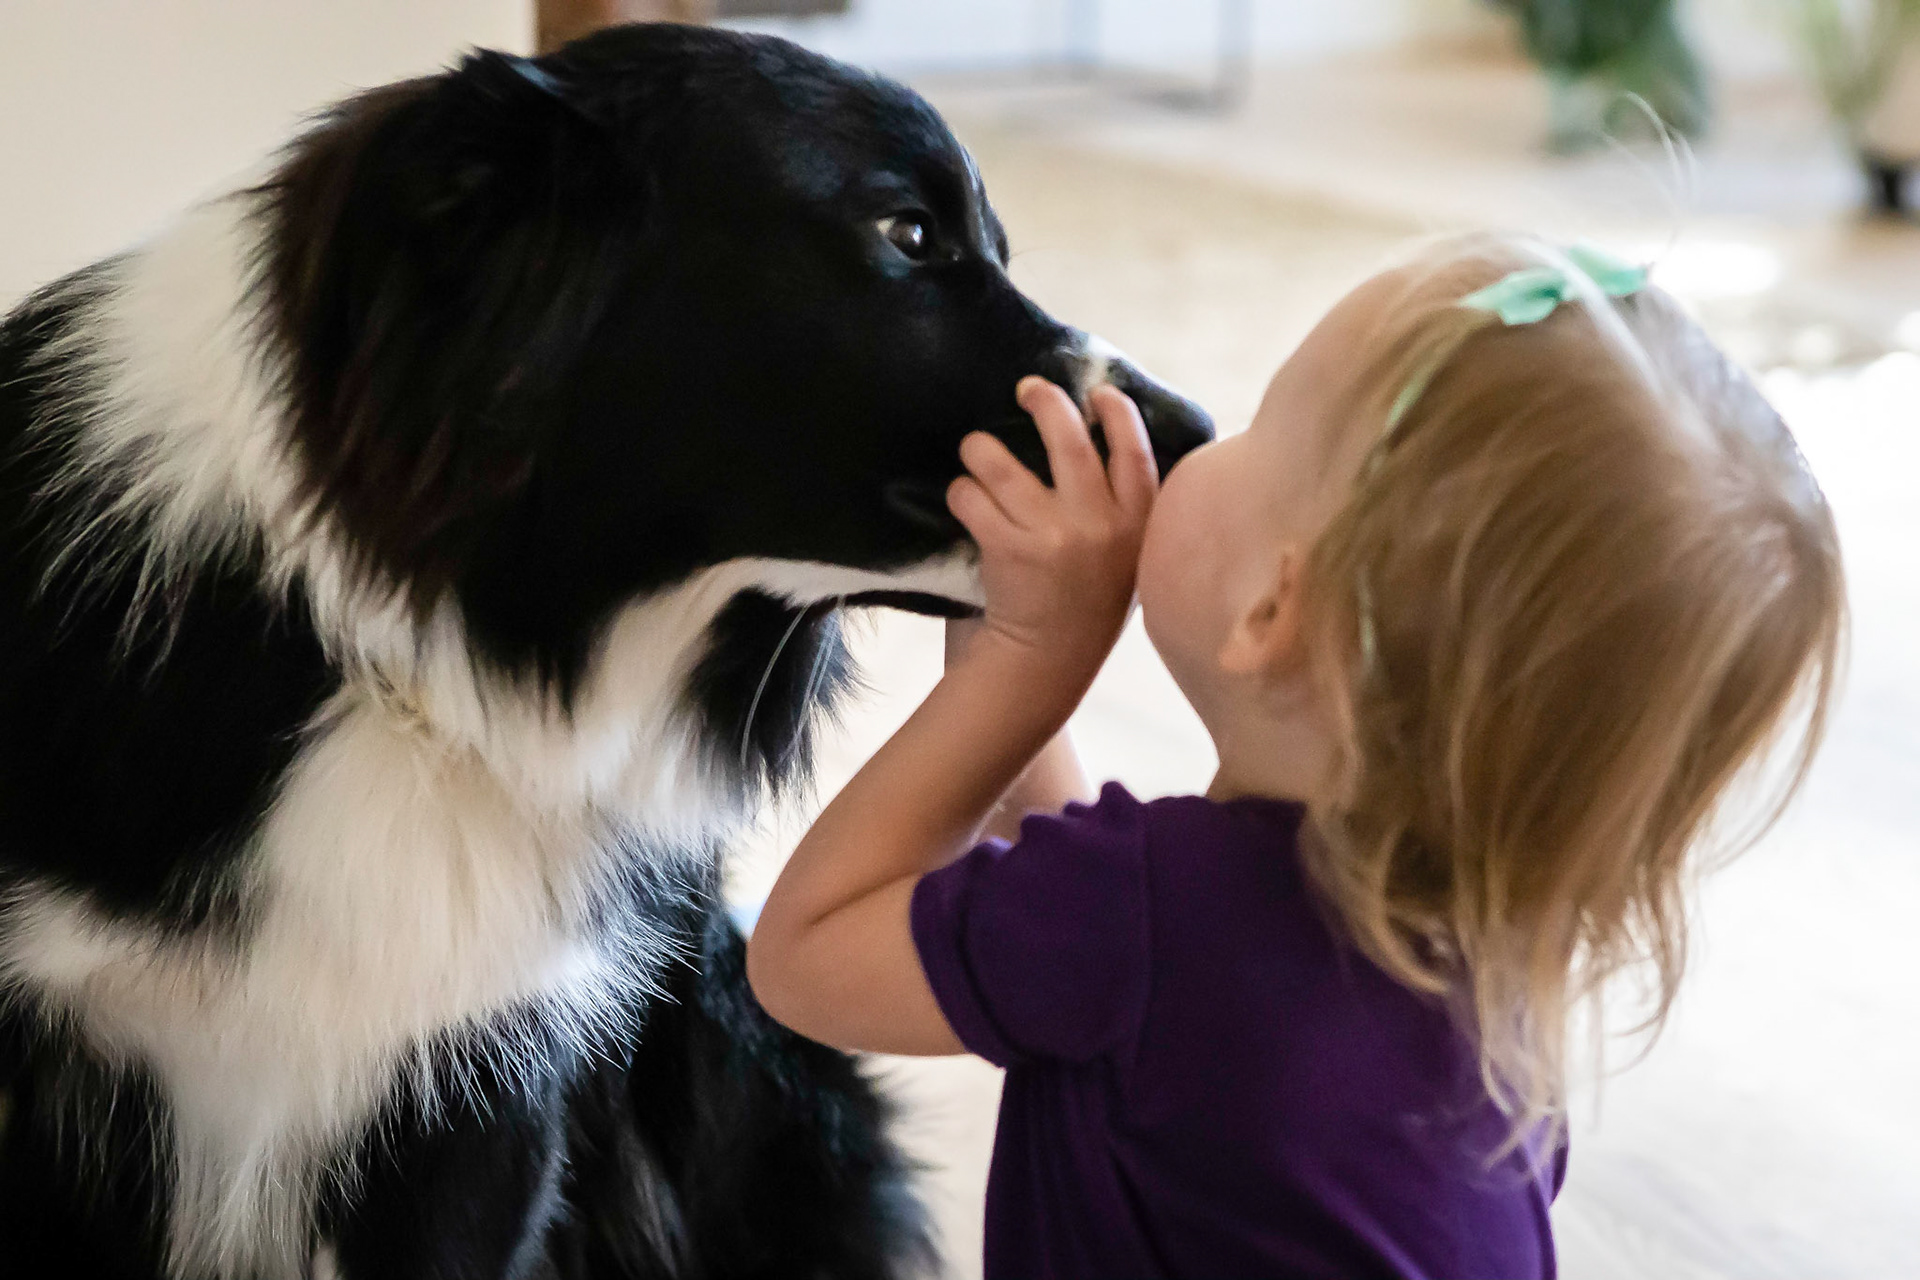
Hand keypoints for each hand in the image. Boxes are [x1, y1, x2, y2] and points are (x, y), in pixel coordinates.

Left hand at [946, 377, 1157, 683]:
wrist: (1042, 670)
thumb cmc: (1079, 612)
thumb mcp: (1120, 563)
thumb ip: (1115, 513)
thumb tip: (1090, 442)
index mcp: (1137, 528)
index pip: (1136, 454)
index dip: (1119, 416)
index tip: (1100, 391)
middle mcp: (1102, 526)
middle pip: (1071, 441)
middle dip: (1046, 404)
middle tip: (1027, 388)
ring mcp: (1055, 536)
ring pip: (1005, 463)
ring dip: (981, 449)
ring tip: (974, 451)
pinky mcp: (1009, 549)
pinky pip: (973, 497)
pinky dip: (961, 493)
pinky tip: (963, 500)